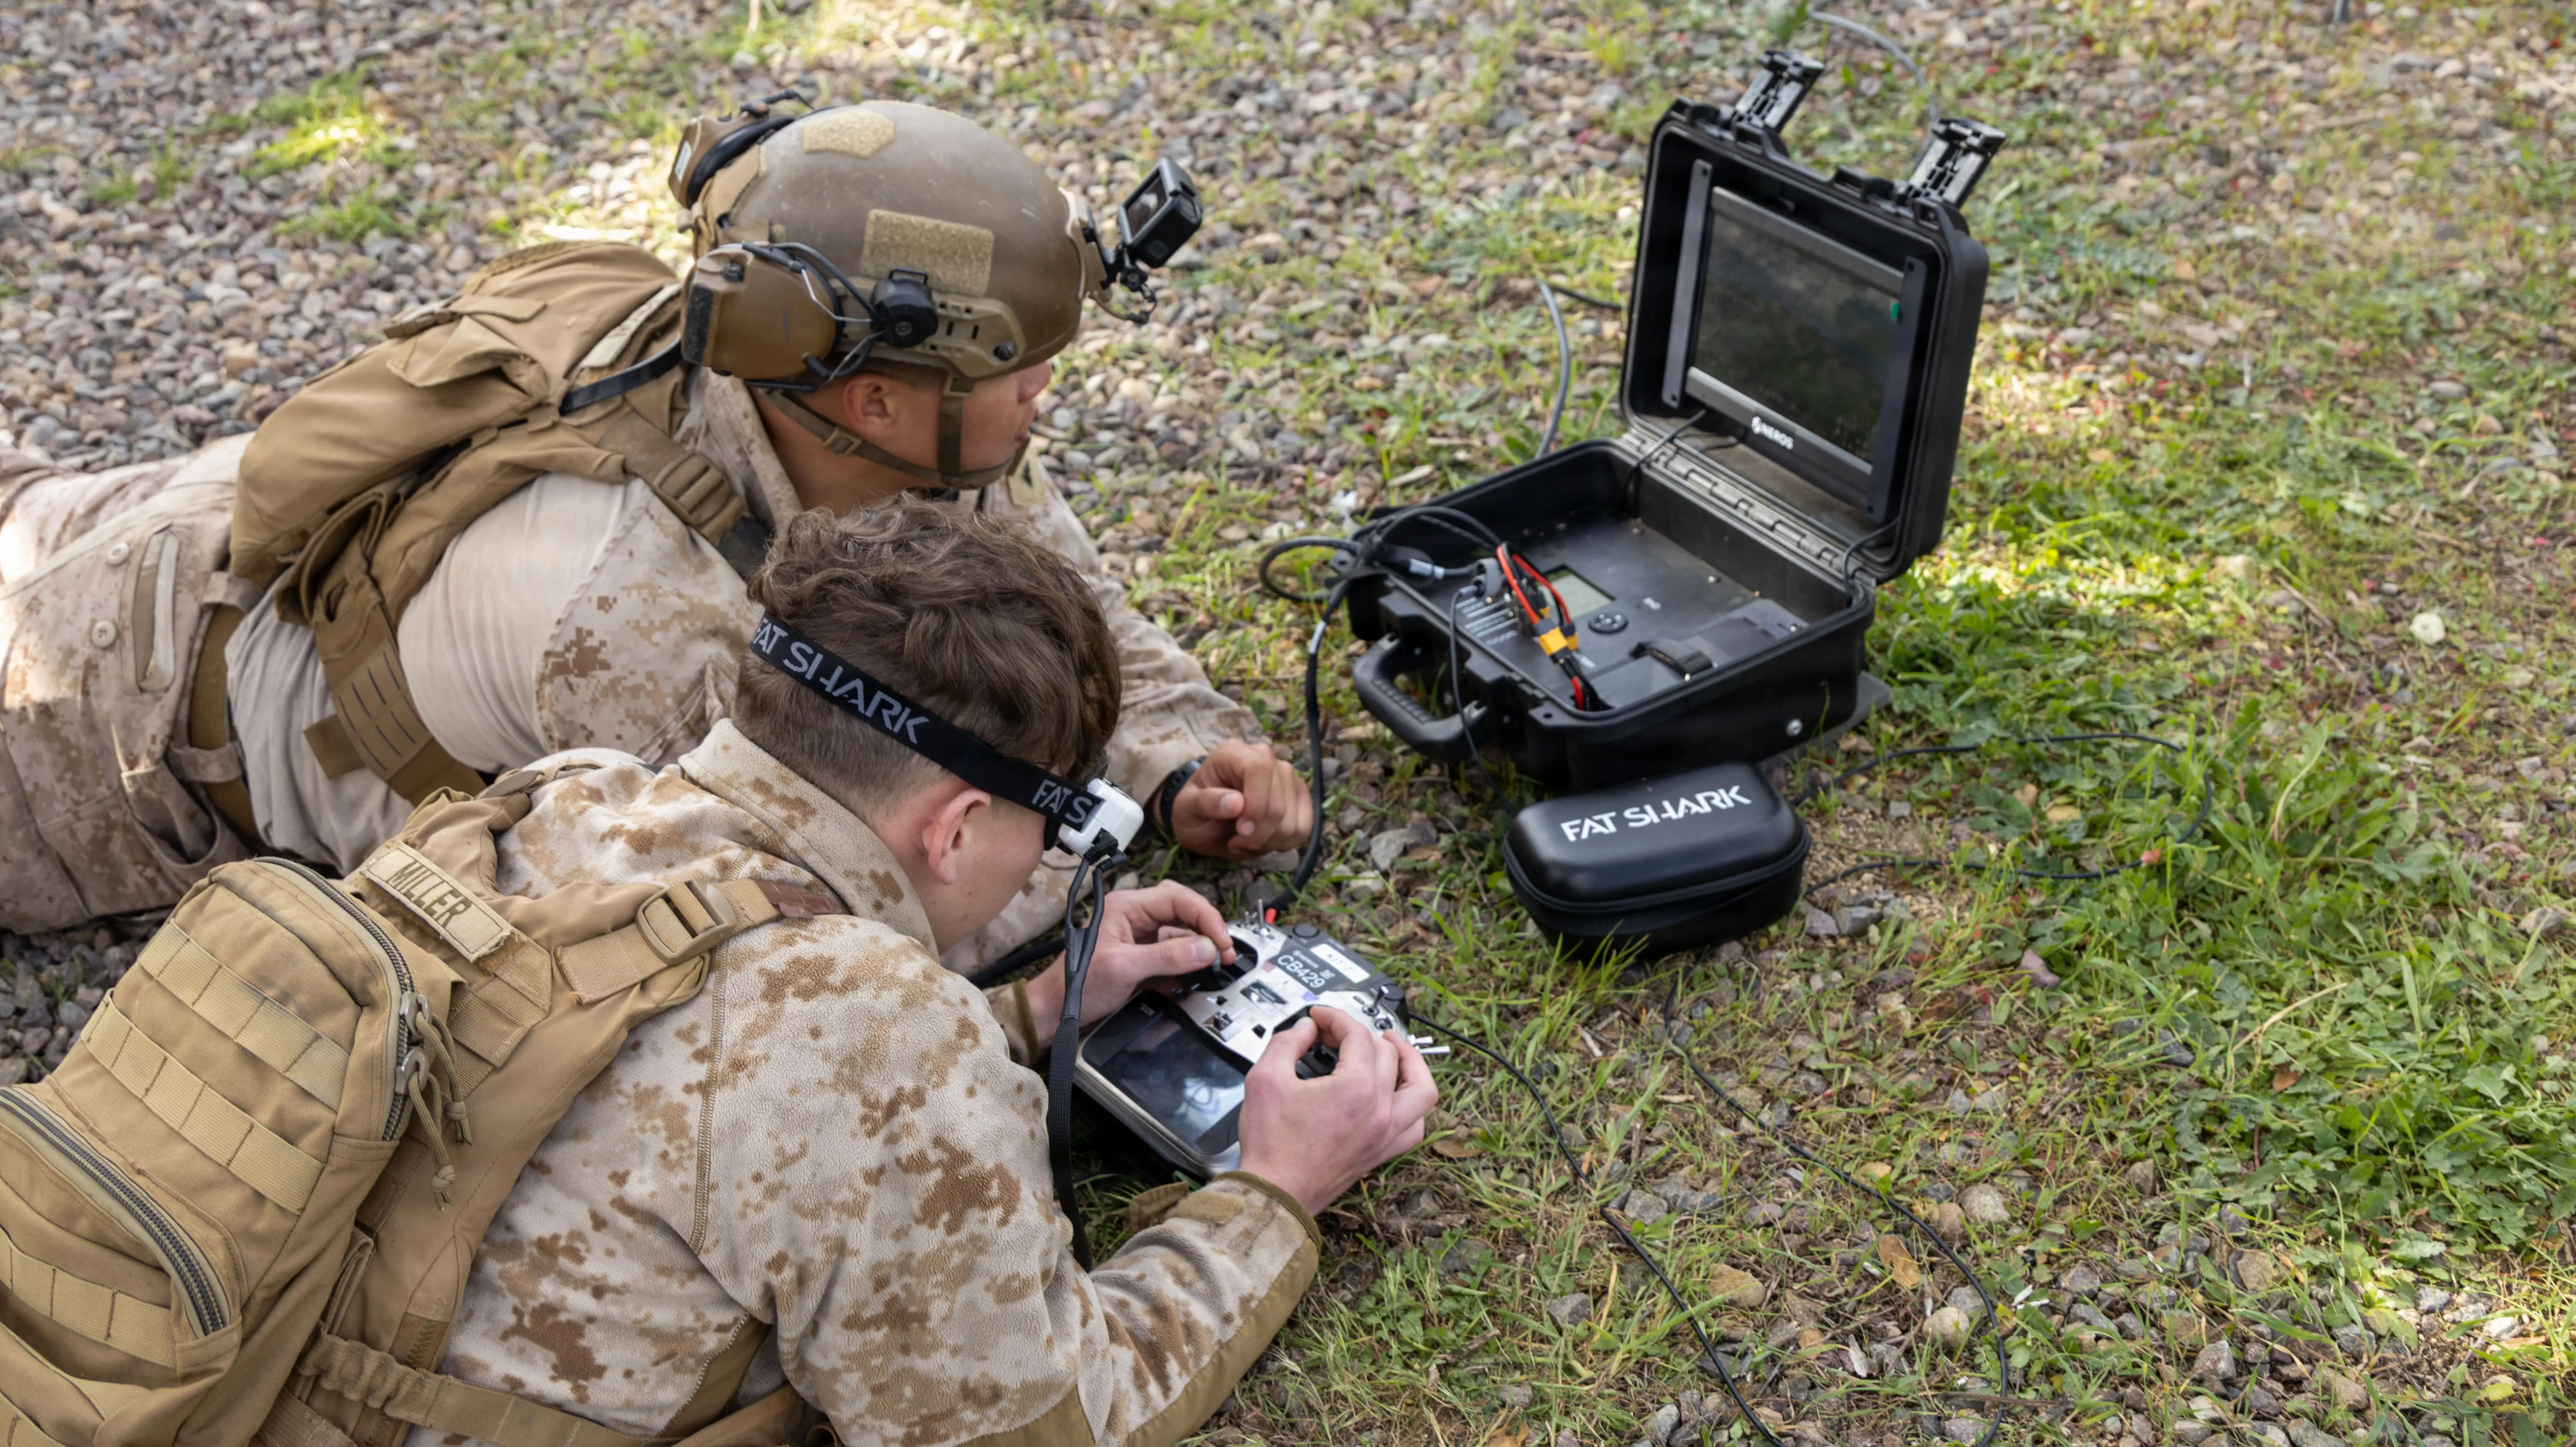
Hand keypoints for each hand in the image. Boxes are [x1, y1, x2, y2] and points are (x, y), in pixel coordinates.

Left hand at [1020, 881, 1234, 1029]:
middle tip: (1226, 953)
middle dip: (1207, 930)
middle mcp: (1136, 917)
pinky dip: (1189, 965)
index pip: (1178, 899)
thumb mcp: (1123, 968)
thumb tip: (1208, 948)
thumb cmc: (1077, 985)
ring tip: (1216, 966)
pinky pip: (1175, 955)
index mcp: (1127, 906)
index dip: (1206, 917)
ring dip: (1201, 949)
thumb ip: (1167, 957)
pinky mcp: (1144, 959)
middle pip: (1184, 912)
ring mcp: (1140, 938)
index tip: (1223, 942)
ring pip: (1182, 934)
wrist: (1056, 1013)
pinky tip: (1197, 977)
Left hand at [1168, 740, 1313, 859]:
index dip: (1256, 804)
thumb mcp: (1186, 808)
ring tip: (1245, 842)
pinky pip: (1303, 828)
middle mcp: (1265, 757)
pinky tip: (1263, 842)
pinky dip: (1283, 844)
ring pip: (1293, 821)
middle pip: (1279, 802)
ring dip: (1268, 842)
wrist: (1204, 819)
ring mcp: (1286, 776)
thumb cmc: (1194, 810)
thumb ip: (1206, 802)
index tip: (1241, 830)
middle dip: (1258, 834)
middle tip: (1235, 842)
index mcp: (1234, 753)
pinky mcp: (1299, 797)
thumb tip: (1236, 803)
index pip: (1259, 769)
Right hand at [1236, 1006, 1436, 1214]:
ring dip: (1410, 1063)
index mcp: (1355, 1088)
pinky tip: (1397, 1096)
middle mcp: (1379, 1110)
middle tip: (1335, 1033)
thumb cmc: (1272, 1145)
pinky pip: (1415, 1126)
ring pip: (1421, 1089)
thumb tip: (1305, 1029)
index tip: (1319, 1017)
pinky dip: (1412, 1106)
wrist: (1275, 1193)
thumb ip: (1286, 1042)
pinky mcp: (1381, 1152)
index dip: (1335, 1017)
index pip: (1356, 1035)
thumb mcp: (1265, 1078)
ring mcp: (1385, 1133)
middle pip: (1386, 1053)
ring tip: (1393, 1049)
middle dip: (1360, 1033)